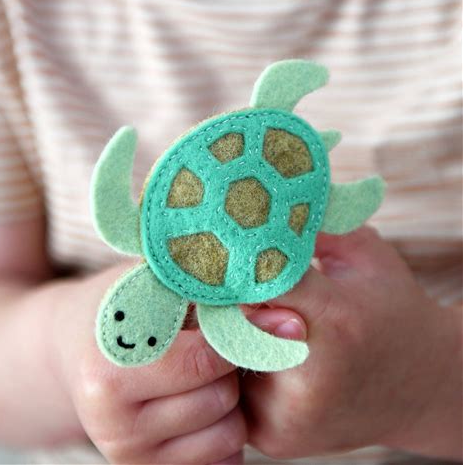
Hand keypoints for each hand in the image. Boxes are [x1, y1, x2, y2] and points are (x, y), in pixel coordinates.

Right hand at [53, 265, 245, 463]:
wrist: (73, 347)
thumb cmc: (118, 307)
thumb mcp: (149, 282)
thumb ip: (204, 289)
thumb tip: (278, 314)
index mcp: (110, 372)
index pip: (205, 360)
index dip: (239, 333)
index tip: (259, 316)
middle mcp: (114, 425)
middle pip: (221, 397)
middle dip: (228, 365)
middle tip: (210, 342)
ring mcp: (129, 455)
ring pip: (229, 433)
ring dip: (229, 398)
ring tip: (202, 371)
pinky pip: (222, 459)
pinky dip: (223, 428)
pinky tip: (200, 399)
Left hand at [243, 227, 461, 459]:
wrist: (422, 388)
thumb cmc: (394, 312)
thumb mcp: (369, 257)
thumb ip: (319, 228)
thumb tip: (264, 207)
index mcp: (336, 321)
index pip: (263, 279)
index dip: (241, 259)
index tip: (227, 243)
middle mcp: (308, 379)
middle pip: (232, 322)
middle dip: (228, 297)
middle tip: (222, 275)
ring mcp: (287, 416)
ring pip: (224, 357)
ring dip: (228, 331)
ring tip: (246, 313)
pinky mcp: (274, 437)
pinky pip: (233, 387)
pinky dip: (236, 363)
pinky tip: (258, 349)